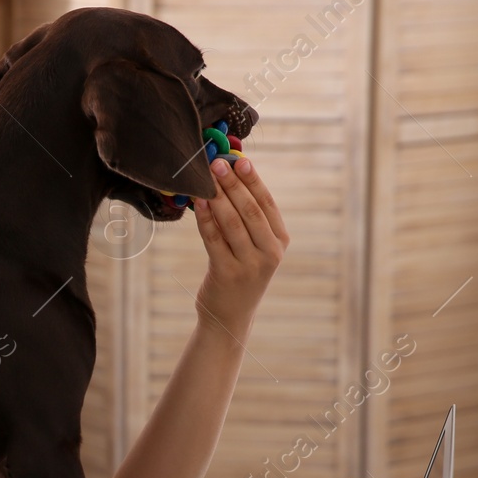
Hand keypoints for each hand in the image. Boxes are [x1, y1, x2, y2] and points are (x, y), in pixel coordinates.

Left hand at [190, 156, 288, 341]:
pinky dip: (205, 218)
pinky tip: (197, 203)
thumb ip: (247, 219)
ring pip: (232, 222)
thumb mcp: (253, 248)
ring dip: (217, 197)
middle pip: (250, 210)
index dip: (253, 181)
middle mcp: (269, 252)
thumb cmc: (239, 274)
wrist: (229, 317)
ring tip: (205, 179)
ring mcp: (249, 264)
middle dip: (232, 184)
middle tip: (217, 163)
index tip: (240, 161)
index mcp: (280, 241)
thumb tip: (229, 178)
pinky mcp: (227, 273)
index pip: (267, 204)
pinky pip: (214, 239)